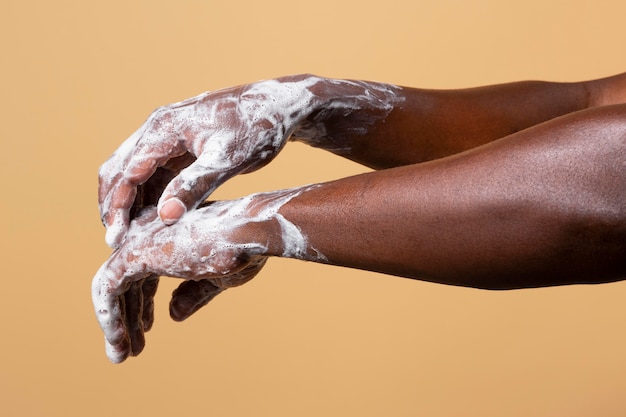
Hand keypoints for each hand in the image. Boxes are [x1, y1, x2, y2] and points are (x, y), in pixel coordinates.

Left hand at [92, 185, 324, 362]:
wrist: (250, 235)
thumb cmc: (243, 250)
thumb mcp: (215, 278)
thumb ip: (192, 293)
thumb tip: (172, 314)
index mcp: (167, 237)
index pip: (143, 274)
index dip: (142, 305)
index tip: (147, 330)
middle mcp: (148, 235)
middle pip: (127, 283)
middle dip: (127, 318)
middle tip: (128, 352)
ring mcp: (138, 241)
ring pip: (112, 288)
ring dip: (116, 324)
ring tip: (121, 355)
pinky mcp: (133, 253)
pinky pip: (107, 289)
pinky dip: (110, 316)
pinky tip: (118, 341)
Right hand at [99, 74, 402, 247]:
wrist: (279, 107)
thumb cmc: (258, 128)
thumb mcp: (228, 159)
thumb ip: (195, 185)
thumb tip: (165, 216)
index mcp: (165, 127)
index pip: (127, 171)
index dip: (117, 207)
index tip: (116, 239)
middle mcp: (159, 127)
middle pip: (119, 169)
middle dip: (113, 205)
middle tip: (116, 242)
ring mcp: (168, 135)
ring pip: (133, 172)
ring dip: (128, 203)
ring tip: (131, 238)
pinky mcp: (180, 145)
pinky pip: (154, 172)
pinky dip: (148, 196)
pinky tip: (154, 221)